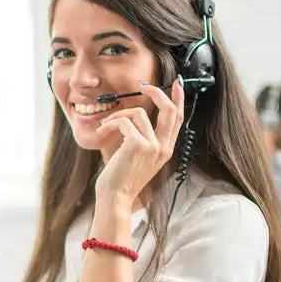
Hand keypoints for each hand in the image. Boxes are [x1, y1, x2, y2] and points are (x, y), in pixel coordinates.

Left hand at [94, 78, 185, 205]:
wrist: (115, 197)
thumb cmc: (121, 178)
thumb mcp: (138, 158)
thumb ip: (143, 139)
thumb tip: (135, 116)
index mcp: (165, 150)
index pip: (178, 119)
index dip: (178, 99)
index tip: (177, 84)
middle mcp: (163, 147)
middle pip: (169, 109)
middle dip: (157, 92)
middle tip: (142, 85)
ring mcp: (152, 146)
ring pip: (138, 113)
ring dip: (118, 115)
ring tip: (105, 125)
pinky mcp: (137, 145)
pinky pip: (124, 122)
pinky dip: (110, 123)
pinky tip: (102, 131)